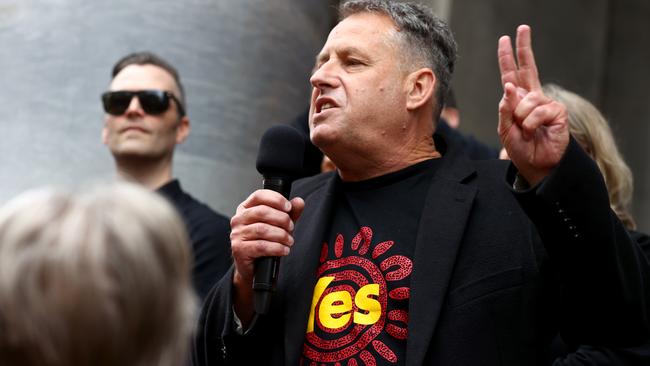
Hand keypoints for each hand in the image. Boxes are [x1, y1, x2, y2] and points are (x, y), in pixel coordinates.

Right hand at [229, 189, 303, 322]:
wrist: (254, 267)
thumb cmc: (264, 242)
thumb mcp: (279, 225)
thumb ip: (290, 213)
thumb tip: (299, 201)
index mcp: (246, 208)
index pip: (259, 195)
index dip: (275, 199)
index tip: (289, 207)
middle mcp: (238, 219)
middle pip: (262, 212)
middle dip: (281, 219)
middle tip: (291, 227)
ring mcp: (237, 234)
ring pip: (262, 229)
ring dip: (281, 235)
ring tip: (289, 240)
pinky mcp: (239, 249)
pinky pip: (261, 246)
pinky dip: (276, 248)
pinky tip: (284, 250)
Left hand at [497, 25, 568, 185]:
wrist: (536, 165)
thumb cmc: (521, 148)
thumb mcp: (505, 128)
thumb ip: (505, 108)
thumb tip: (508, 86)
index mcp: (518, 99)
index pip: (512, 74)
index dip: (508, 57)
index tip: (506, 39)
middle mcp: (532, 97)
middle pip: (528, 67)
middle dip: (524, 47)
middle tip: (522, 28)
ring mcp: (546, 103)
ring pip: (526, 100)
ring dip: (520, 118)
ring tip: (526, 131)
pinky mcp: (557, 111)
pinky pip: (537, 111)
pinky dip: (531, 123)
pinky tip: (535, 131)